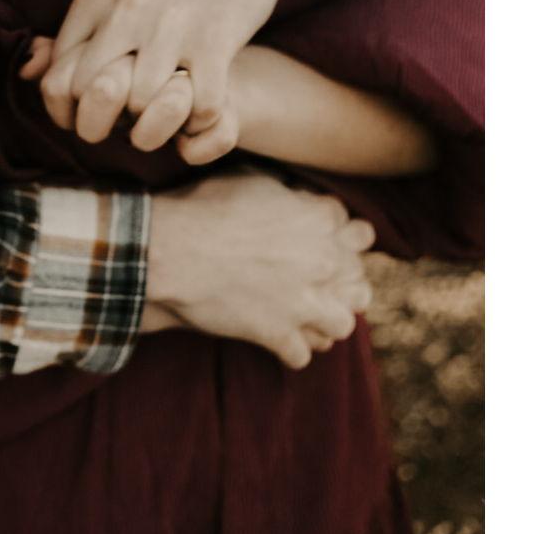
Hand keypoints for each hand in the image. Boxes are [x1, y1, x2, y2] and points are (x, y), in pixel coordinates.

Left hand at [27, 0, 296, 161]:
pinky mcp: (216, 39)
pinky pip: (199, 107)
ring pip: (143, 105)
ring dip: (157, 121)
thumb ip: (77, 28)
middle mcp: (126, 8)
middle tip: (128, 123)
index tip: (90, 116)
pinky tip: (203, 104)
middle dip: (108, 121)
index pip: (58, 75)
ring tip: (167, 114)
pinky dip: (200, 118)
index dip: (69, 109)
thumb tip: (29, 71)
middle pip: (92, 95)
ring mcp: (171, 24)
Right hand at [141, 170, 375, 370]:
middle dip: (343, 280)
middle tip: (319, 279)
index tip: (324, 237)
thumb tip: (295, 191)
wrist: (175, 249)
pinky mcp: (280, 335)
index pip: (355, 230)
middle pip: (358, 280)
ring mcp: (304, 303)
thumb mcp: (250, 178)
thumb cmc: (206, 206)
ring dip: (327, 320)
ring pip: (342, 324)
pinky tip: (278, 338)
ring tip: (309, 315)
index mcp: (318, 219)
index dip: (340, 233)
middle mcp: (322, 262)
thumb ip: (285, 188)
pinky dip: (290, 349)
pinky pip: (302, 355)